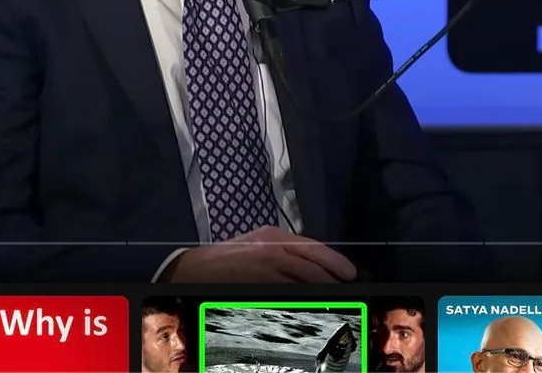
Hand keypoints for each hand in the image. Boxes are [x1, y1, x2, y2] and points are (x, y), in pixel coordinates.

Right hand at [164, 227, 357, 282]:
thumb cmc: (224, 258)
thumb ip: (281, 253)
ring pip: (305, 279)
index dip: (334, 260)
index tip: (348, 271)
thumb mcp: (255, 245)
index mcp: (273, 235)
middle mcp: (273, 247)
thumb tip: (308, 267)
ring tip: (335, 297)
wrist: (193, 269)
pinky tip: (312, 305)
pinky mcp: (259, 283)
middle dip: (333, 276)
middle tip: (347, 286)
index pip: (312, 246)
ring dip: (322, 289)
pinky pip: (288, 293)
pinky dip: (303, 299)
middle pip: (313, 263)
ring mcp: (267, 266)